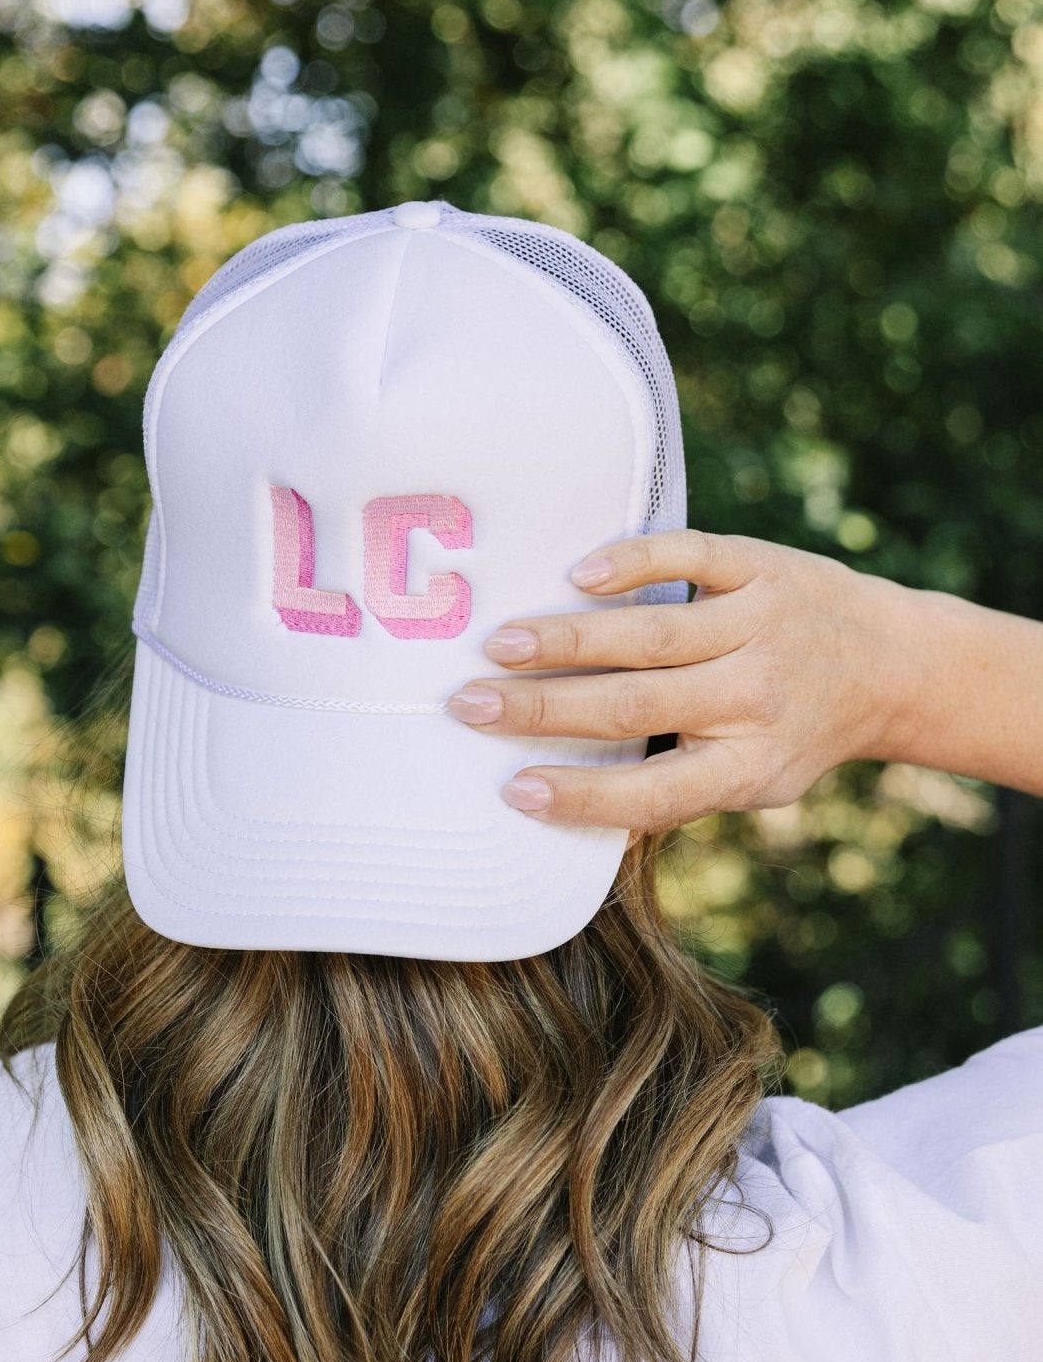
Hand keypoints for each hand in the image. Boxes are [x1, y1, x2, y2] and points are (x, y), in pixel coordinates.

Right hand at [444, 529, 910, 831]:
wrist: (893, 665)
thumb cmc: (794, 734)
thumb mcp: (750, 783)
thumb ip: (672, 790)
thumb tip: (562, 802)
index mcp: (745, 767)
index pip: (651, 793)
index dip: (581, 797)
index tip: (512, 789)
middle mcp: (754, 700)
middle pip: (634, 708)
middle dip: (544, 709)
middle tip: (468, 706)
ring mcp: (760, 627)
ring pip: (649, 635)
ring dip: (567, 638)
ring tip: (498, 645)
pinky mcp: (764, 567)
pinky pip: (692, 558)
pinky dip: (635, 562)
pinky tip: (581, 573)